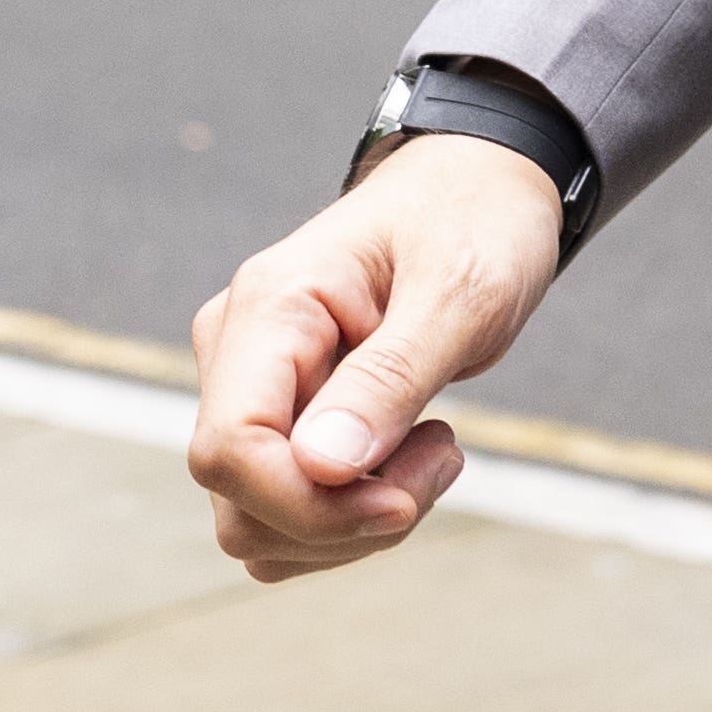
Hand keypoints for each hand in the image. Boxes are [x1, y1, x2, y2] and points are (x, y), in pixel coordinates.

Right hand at [185, 134, 563, 581]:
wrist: (481, 187)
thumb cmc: (476, 221)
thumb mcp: (461, 292)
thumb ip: (391, 378)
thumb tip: (320, 469)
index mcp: (269, 308)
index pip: (229, 450)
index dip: (309, 505)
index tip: (405, 499)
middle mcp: (239, 353)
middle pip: (240, 504)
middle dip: (344, 519)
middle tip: (442, 455)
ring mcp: (253, 390)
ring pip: (260, 524)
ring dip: (354, 525)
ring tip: (434, 450)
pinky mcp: (281, 421)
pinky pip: (290, 512)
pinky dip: (352, 516)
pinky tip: (410, 457)